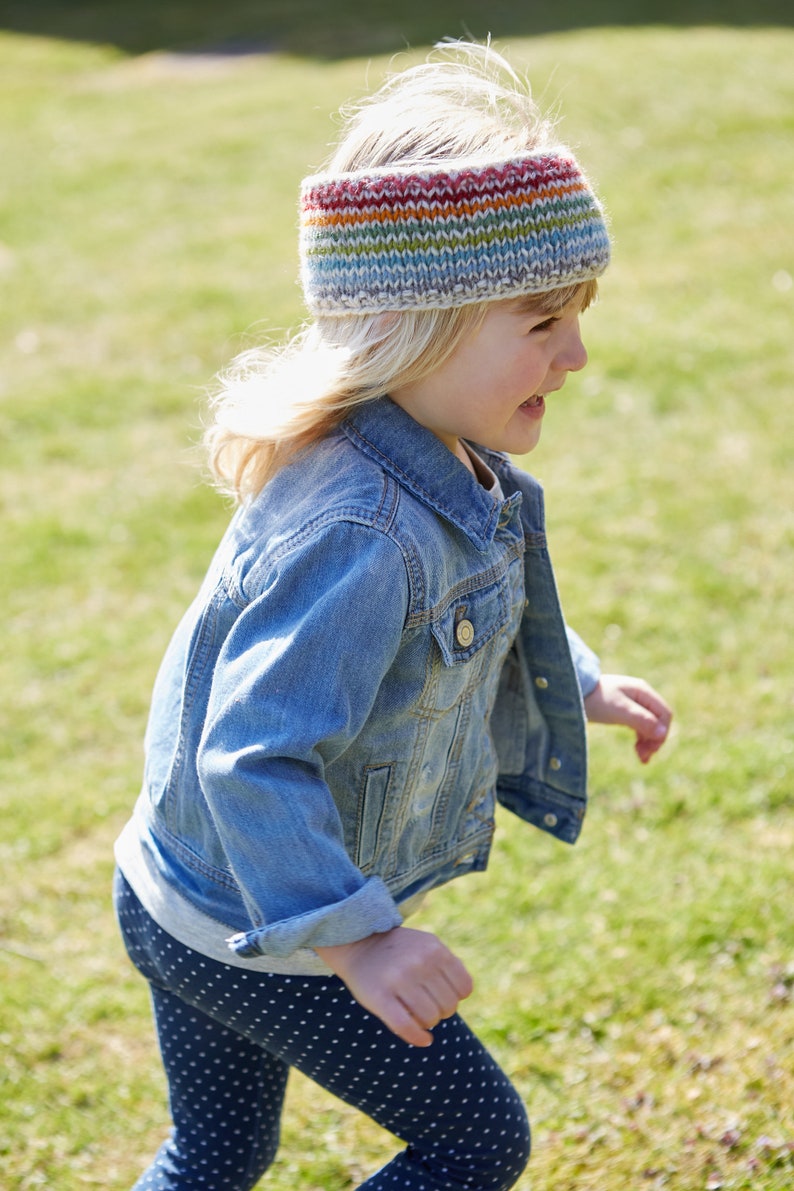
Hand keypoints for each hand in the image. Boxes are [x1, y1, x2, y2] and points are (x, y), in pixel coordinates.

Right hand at [316, 925, 472, 1046]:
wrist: (359, 945)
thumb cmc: (400, 951)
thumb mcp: (427, 945)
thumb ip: (449, 964)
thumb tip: (463, 994)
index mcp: (434, 949)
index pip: (464, 989)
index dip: (456, 997)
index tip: (442, 995)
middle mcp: (419, 962)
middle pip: (448, 1007)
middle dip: (440, 1011)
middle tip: (426, 1004)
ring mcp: (398, 979)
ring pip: (430, 1019)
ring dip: (427, 1023)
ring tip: (417, 1013)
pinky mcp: (379, 997)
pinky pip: (406, 1027)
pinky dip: (418, 1038)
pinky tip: (423, 1040)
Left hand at [584, 674, 672, 763]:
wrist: (571, 693)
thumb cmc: (595, 700)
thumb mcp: (619, 711)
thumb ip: (641, 720)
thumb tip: (662, 733)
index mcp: (643, 691)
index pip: (664, 714)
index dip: (661, 733)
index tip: (650, 749)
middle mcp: (641, 695)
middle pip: (659, 720)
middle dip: (655, 740)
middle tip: (644, 757)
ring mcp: (633, 703)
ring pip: (650, 725)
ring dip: (648, 741)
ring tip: (641, 757)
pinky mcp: (625, 711)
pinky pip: (640, 726)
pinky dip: (641, 738)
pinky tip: (637, 750)